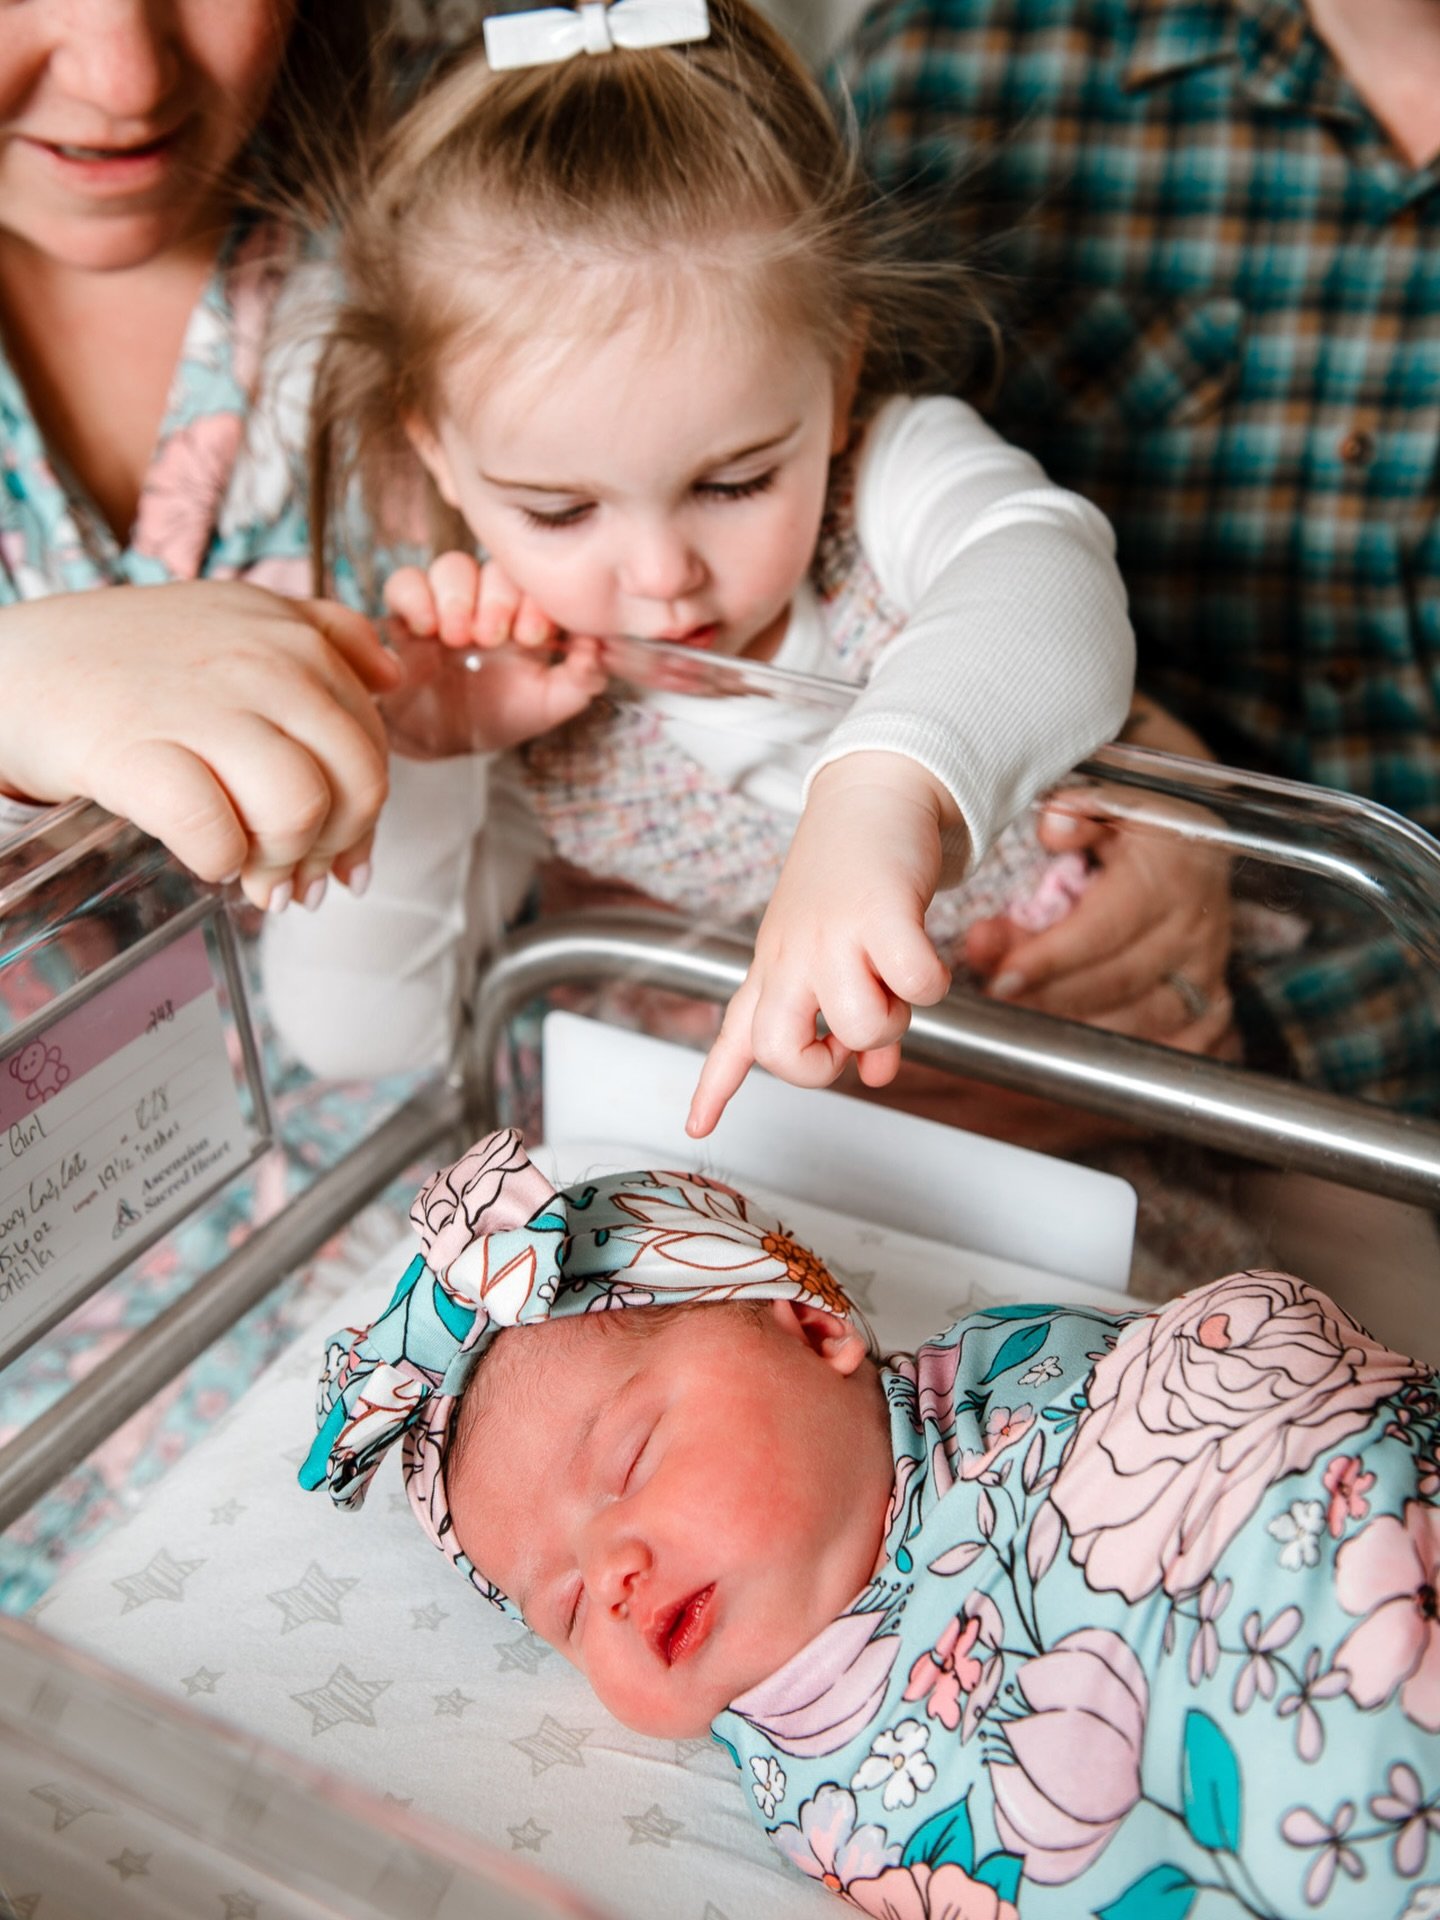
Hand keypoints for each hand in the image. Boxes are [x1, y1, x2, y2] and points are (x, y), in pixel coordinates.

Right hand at [0, 582, 400, 910]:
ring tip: (247, 866)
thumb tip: (394, 675)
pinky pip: (217, 834)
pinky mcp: (136, 751)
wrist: (15, 666)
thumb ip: (326, 634)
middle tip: (293, 872)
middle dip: (333, 846)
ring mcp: (199, 704)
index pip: (374, 745)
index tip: (337, 853)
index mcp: (292, 636)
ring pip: (301, 809)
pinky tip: (202, 855)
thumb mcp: (235, 615)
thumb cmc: (131, 658)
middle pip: (357, 782)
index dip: (364, 816)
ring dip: (279, 858)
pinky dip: (218, 861)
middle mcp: (259, 662)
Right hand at [382, 554, 605, 754]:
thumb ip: (580, 680)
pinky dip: (417, 597)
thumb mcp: (546, 705)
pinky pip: (405, 583)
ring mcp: (445, 605)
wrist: (439, 742)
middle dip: (498, 599)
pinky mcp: (405, 615)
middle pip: (495, 566)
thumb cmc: (497, 717)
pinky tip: (427, 630)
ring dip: (459, 598)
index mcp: (524, 615)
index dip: (536, 600)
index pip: (535, 582)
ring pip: (452, 566)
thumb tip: (598, 650)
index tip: (533, 637)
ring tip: (459, 638)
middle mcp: (486, 602)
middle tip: (494, 637)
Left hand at [687, 754, 958, 1135]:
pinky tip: (924, 957)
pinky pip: (915, 984)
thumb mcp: (836, 949)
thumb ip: (848, 1016)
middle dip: (824, 1064)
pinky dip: (931, 985)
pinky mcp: (880, 912)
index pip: (735, 1034)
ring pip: (857, 1026)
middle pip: (780, 1050)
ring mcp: (831, 934)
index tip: (697, 1127)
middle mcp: (790, 955)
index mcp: (774, 965)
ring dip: (893, 1022)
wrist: (873, 793)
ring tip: (894, 982)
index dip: (716, 1087)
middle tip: (851, 1040)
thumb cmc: (853, 877)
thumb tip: (876, 1074)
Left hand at [963, 794, 1234, 1054]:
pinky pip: (1174, 1043)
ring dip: (1076, 1026)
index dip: (1049, 958)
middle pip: (1115, 980)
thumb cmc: (1141, 832)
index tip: (999, 978)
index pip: (1103, 928)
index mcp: (1169, 874)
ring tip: (1021, 1015)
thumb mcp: (1110, 804)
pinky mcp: (1211, 999)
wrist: (1199, 851)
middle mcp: (1195, 926)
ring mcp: (1207, 969)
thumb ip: (1078, 814)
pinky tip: (1081, 1045)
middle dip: (1047, 995)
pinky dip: (1126, 1050)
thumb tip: (1053, 826)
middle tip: (993, 994)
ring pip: (1140, 1020)